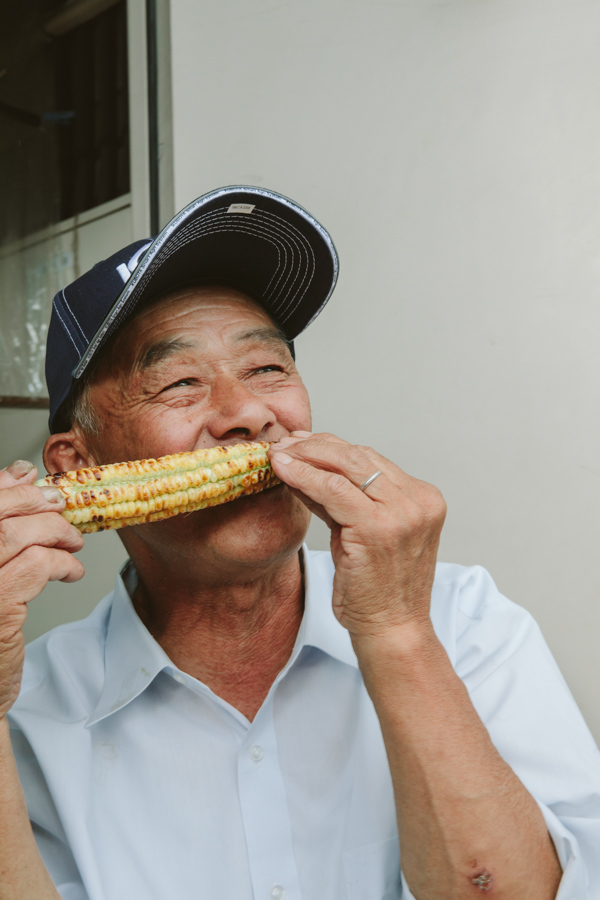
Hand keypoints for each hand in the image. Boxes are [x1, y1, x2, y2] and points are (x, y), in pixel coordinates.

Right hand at [0, 461, 83, 718]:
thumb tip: (21, 473)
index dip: (5, 483)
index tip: (32, 478)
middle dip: (34, 501)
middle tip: (60, 506)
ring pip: (14, 535)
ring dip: (53, 531)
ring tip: (72, 543)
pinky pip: (34, 567)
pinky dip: (61, 562)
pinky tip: (71, 572)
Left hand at [269, 433, 445, 643]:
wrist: (392, 631)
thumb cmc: (377, 590)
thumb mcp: (363, 533)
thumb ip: (343, 501)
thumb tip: (305, 467)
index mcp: (423, 499)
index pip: (371, 459)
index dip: (332, 447)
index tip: (302, 443)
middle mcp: (418, 501)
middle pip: (359, 455)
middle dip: (317, 445)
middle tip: (285, 443)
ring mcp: (402, 513)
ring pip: (345, 466)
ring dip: (306, 456)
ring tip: (279, 454)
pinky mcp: (377, 528)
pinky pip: (333, 490)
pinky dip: (304, 476)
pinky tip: (282, 470)